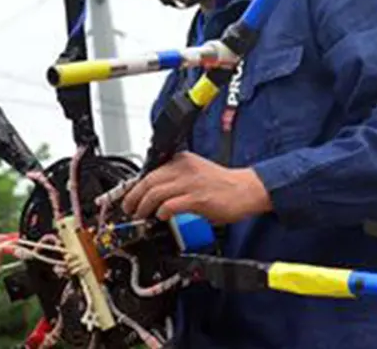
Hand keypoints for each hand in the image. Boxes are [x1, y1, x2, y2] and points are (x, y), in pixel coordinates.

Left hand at [121, 152, 271, 224]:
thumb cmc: (224, 185)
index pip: (150, 171)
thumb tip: (156, 197)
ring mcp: (190, 183)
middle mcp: (184, 169)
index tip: (128, 196)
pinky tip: (160, 216)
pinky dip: (161, 211)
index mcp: (182, 161)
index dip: (135, 186)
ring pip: (155, 193)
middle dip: (133, 197)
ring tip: (140, 215)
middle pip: (148, 181)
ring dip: (143, 206)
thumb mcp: (196, 173)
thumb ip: (176, 181)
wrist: (248, 190)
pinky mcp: (198, 199)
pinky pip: (171, 205)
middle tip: (128, 208)